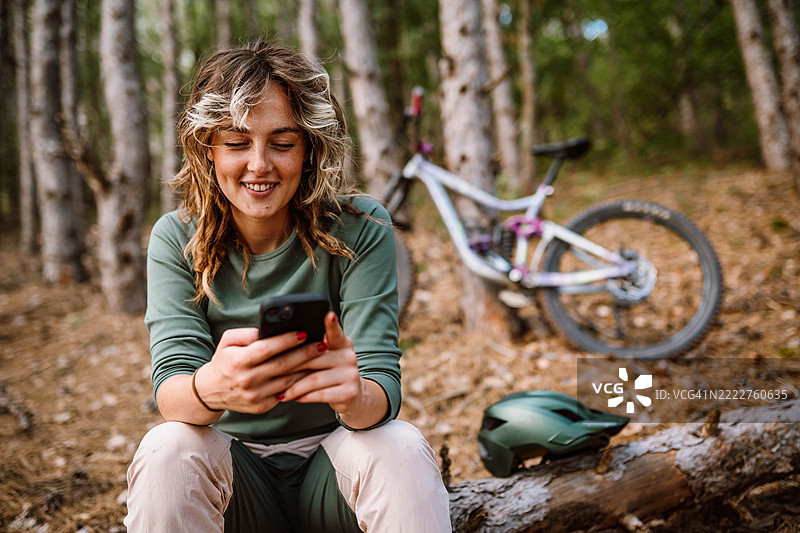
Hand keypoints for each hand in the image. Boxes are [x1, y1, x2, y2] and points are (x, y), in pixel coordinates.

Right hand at [193, 327, 326, 413]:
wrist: (210, 392)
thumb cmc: (223, 361)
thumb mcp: (228, 341)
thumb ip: (248, 333)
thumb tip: (271, 329)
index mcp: (238, 361)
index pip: (266, 349)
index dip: (287, 340)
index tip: (304, 332)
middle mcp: (247, 380)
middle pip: (283, 365)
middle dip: (305, 354)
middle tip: (321, 345)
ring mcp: (255, 396)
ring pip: (288, 381)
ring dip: (306, 369)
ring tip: (320, 358)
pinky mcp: (261, 406)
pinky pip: (285, 393)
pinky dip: (298, 383)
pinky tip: (308, 373)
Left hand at [279, 312, 388, 428]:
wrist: (352, 396)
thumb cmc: (330, 374)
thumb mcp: (326, 358)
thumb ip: (312, 349)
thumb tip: (284, 345)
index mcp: (342, 344)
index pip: (335, 332)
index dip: (331, 324)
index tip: (328, 314)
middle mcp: (349, 356)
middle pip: (314, 358)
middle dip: (290, 366)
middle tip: (271, 371)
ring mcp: (351, 374)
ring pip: (314, 379)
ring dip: (293, 386)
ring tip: (280, 391)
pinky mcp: (349, 392)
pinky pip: (319, 394)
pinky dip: (303, 396)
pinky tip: (292, 397)